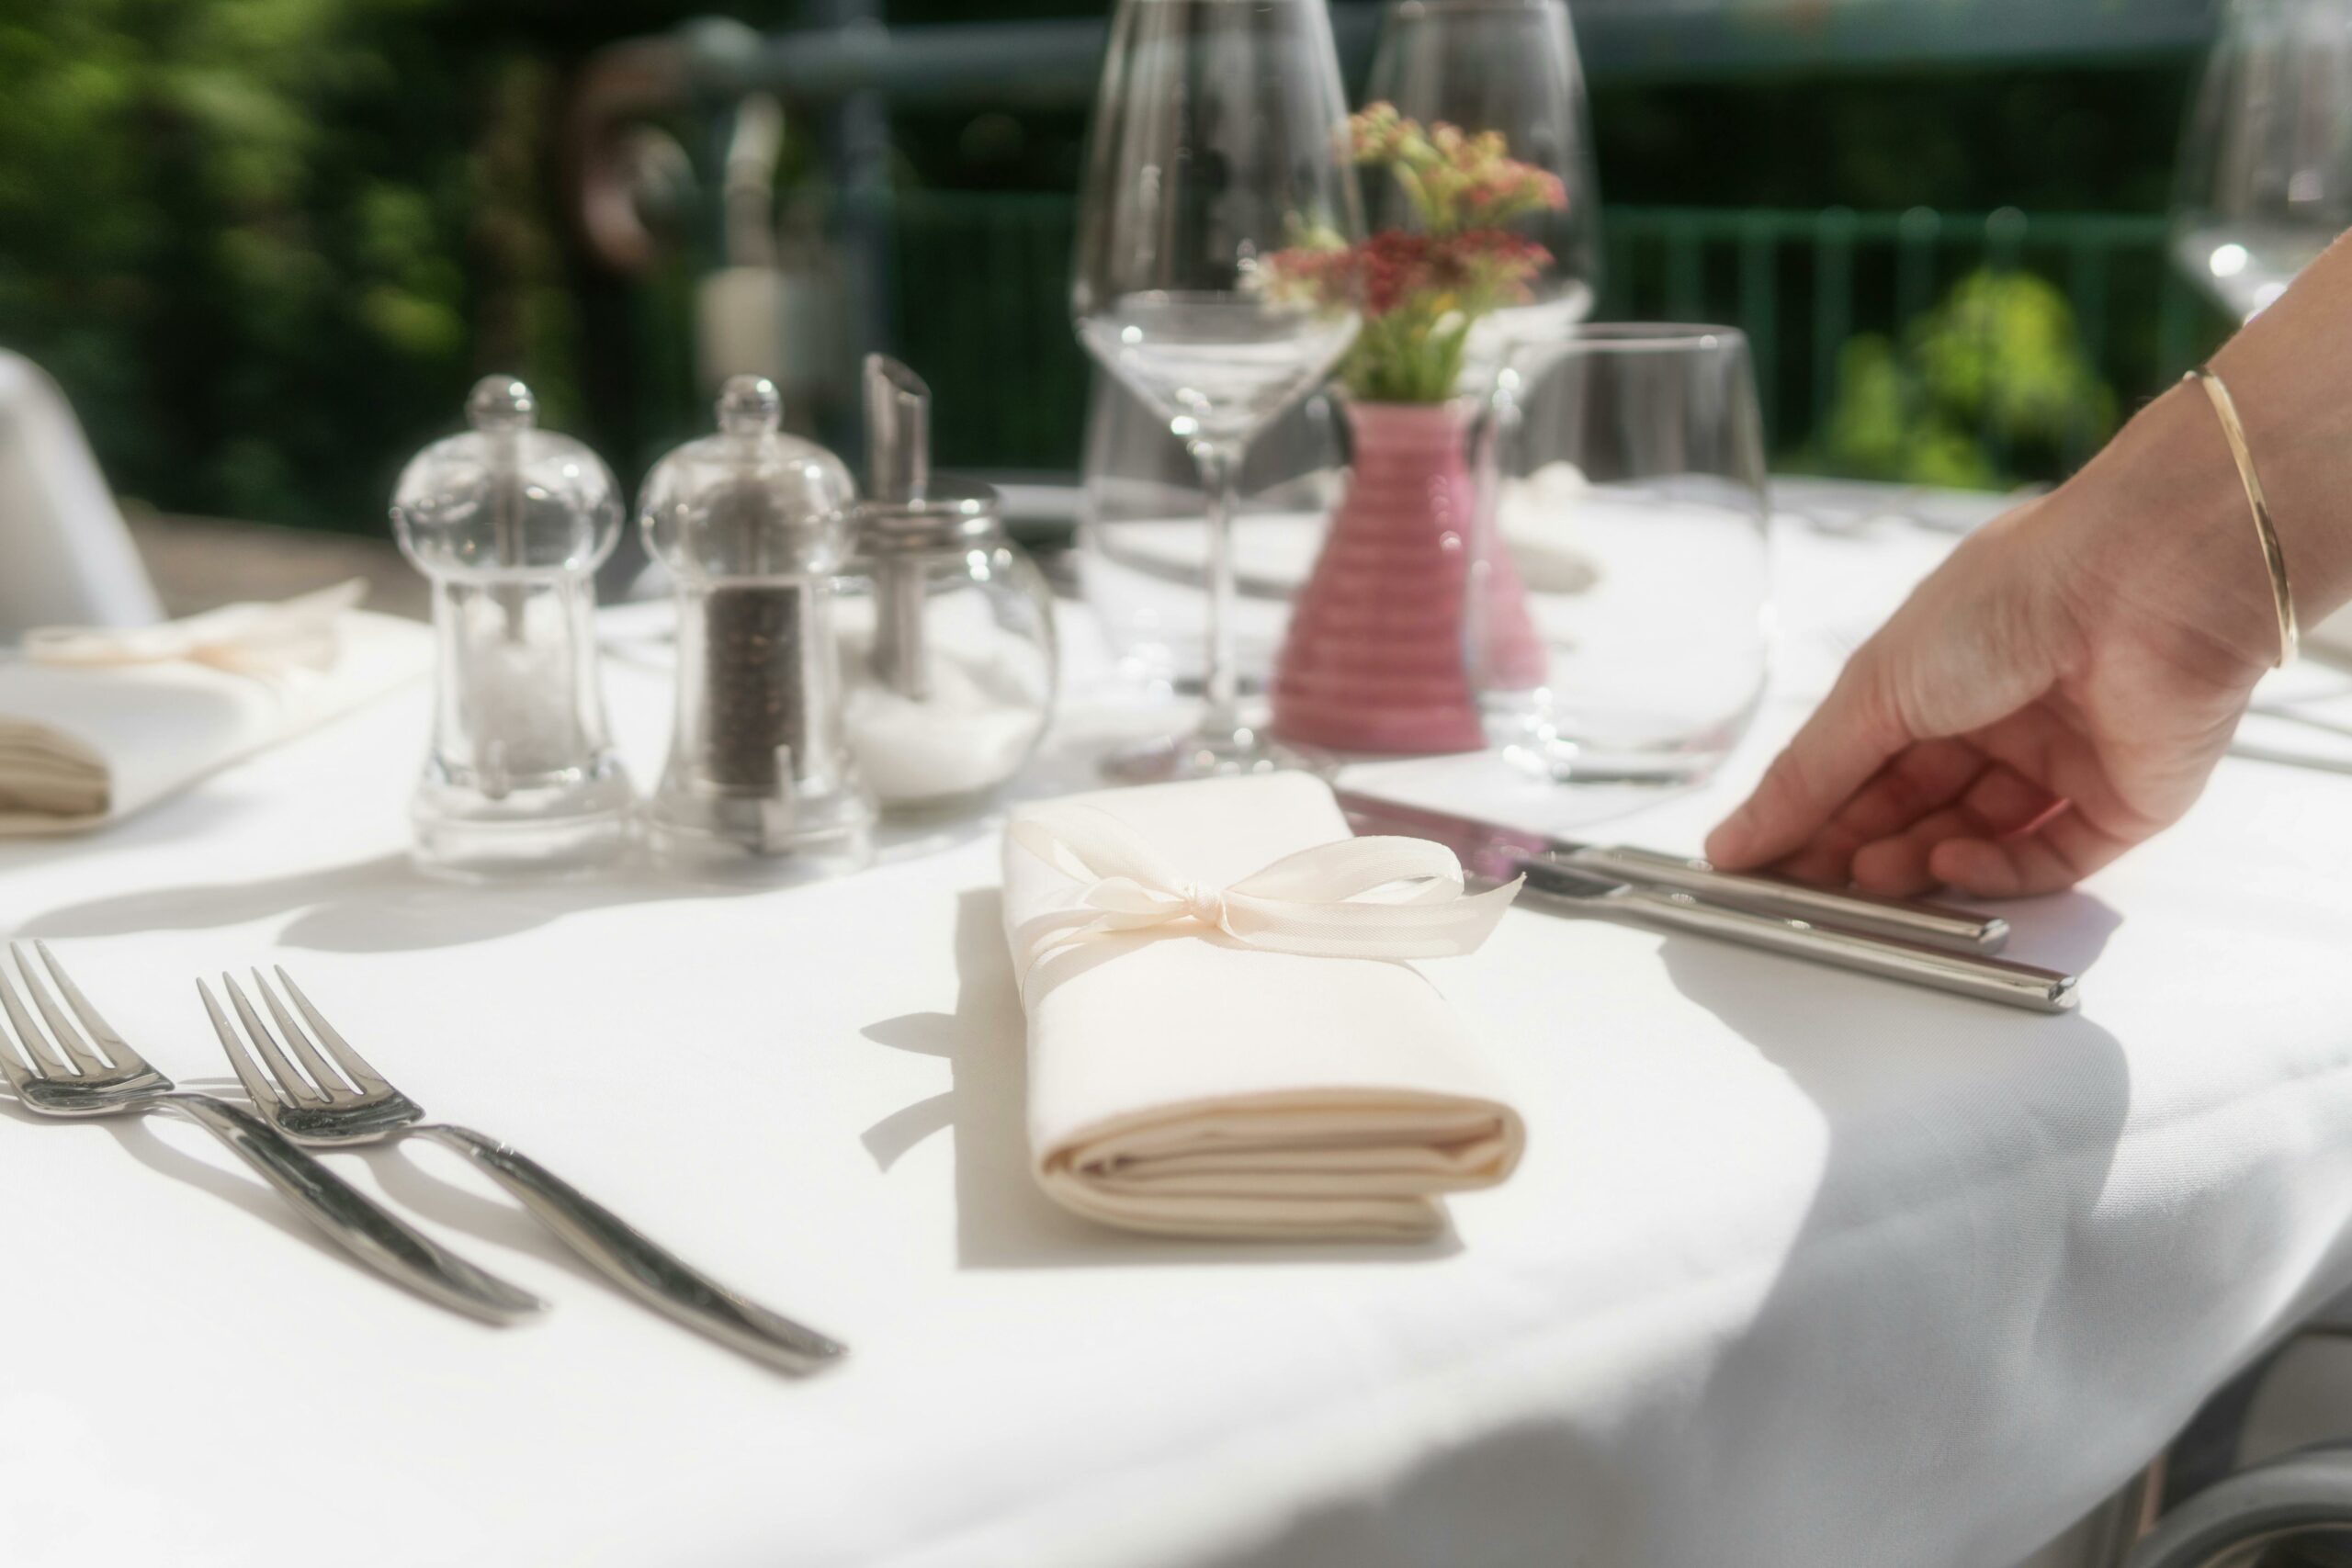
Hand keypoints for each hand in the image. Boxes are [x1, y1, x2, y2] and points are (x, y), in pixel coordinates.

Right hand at [1706, 408, 2280, 896]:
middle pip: (1915, 808)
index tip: (1760, 866)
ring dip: (1918, 864)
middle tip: (1812, 887)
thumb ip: (1805, 778)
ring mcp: (2064, 759)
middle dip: (1860, 848)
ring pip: (1977, 839)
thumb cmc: (2015, 600)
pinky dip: (1994, 873)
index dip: (1811, 815)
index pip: (1862, 763)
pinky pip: (2049, 858)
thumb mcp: (1876, 689)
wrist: (2143, 589)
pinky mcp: (2123, 800)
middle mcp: (2003, 714)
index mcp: (1940, 672)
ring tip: (1875, 876)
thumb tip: (1732, 839)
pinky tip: (1950, 866)